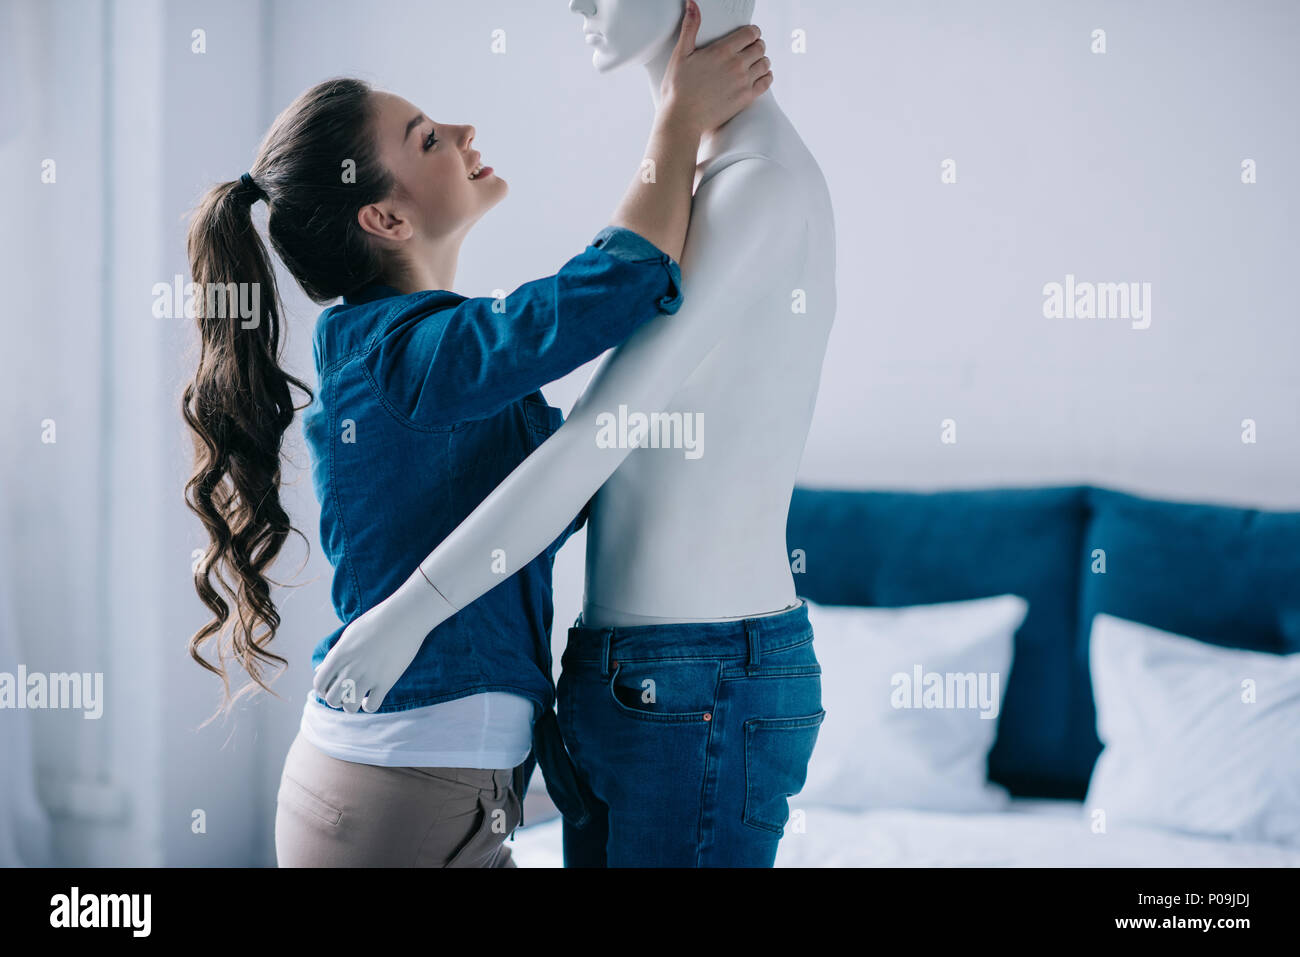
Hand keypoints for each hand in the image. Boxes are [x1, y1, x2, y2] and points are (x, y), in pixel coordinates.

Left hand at [312, 570, 456, 712]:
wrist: (404, 617)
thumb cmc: (376, 622)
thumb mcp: (349, 635)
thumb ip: (334, 655)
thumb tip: (320, 670)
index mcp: (339, 655)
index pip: (319, 684)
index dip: (323, 690)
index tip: (332, 687)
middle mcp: (350, 668)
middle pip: (332, 700)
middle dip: (337, 699)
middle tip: (346, 693)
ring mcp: (368, 676)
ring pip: (350, 707)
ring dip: (352, 705)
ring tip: (359, 696)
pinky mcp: (386, 682)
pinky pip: (372, 706)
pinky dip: (369, 705)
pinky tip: (372, 697)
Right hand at [660, 0, 771, 136]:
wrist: (683, 118)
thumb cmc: (678, 88)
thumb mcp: (681, 54)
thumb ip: (690, 27)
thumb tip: (692, 4)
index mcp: (723, 50)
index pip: (750, 33)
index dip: (752, 32)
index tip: (750, 35)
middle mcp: (737, 64)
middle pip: (760, 47)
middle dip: (757, 45)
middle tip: (751, 49)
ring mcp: (744, 82)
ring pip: (765, 63)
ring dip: (762, 60)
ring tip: (754, 62)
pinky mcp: (746, 98)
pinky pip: (766, 82)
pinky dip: (766, 76)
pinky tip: (760, 76)